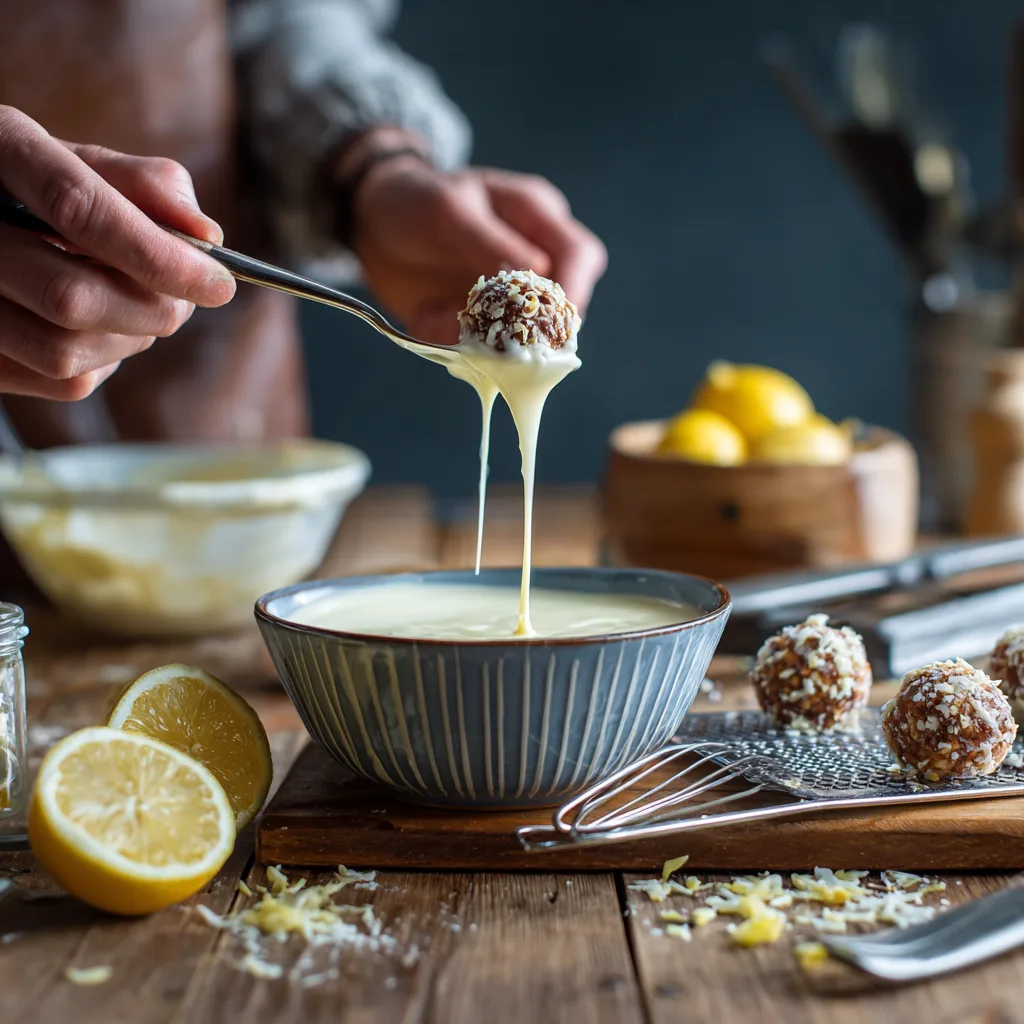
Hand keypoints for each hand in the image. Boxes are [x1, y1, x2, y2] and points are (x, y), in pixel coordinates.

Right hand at [0, 106, 234, 399]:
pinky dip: (105, 362)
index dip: (158, 255)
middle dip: (153, 308)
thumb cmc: (42, 188)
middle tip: (184, 300)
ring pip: (64, 352)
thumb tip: (208, 236)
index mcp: (0, 150)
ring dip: (131, 340)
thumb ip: (146, 186)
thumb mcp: (84, 164)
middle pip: (70, 296)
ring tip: (140, 307)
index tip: (218, 285)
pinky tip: (102, 328)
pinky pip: (60, 382)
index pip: (78, 209)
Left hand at [350, 147, 605, 346]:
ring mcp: (511, 297)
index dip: (573, 288)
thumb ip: (491, 241)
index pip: (580, 255)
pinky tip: (428, 318)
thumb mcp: (449, 211)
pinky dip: (459, 346)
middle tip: (498, 334)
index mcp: (537, 219)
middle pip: (566, 305)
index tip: (548, 315)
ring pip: (527, 336)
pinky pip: (486, 350)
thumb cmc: (418, 201)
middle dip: (536, 328)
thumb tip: (538, 270)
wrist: (373, 226)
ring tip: (441, 315)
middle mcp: (534, 260)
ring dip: (490, 341)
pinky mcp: (484, 324)